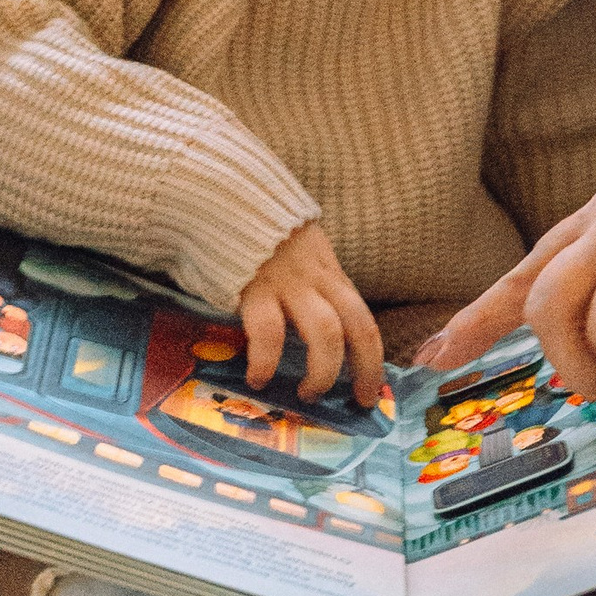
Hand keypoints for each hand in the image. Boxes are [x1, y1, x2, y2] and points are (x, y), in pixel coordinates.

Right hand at [238, 220, 384, 405]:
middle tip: (356, 399)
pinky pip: (270, 332)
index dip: (372, 359)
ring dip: (322, 372)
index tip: (370, 391)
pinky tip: (259, 377)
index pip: (364, 319)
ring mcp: (289, 283)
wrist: (223, 195)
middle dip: (364, 369)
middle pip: (358, 327)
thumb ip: (310, 286)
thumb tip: (316, 335)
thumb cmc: (257, 233)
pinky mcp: (255, 288)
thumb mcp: (299, 254)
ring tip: (308, 393)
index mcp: (328, 274)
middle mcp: (317, 279)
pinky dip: (267, 361)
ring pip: (326, 333)